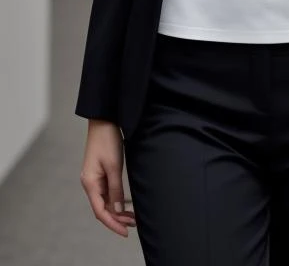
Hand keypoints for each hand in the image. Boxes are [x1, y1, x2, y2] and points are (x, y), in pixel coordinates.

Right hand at [80, 119, 136, 237]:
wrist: (104, 121)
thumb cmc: (107, 141)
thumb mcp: (114, 165)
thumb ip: (116, 188)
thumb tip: (117, 209)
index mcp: (90, 183)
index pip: (100, 211)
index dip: (112, 223)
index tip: (125, 231)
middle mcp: (90, 183)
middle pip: (103, 208)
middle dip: (117, 218)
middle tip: (134, 224)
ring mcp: (95, 178)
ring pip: (106, 201)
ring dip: (118, 210)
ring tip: (133, 217)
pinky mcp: (100, 173)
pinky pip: (107, 192)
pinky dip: (117, 199)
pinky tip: (126, 203)